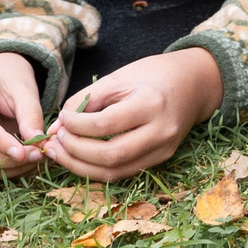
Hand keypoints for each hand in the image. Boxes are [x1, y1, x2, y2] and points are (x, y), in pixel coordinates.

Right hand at [0, 52, 50, 175]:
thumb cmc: (10, 78)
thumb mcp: (24, 89)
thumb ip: (30, 113)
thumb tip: (38, 142)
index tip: (23, 152)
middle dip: (1, 160)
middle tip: (34, 158)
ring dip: (2, 168)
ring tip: (33, 161)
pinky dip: (0, 170)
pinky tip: (23, 164)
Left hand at [38, 49, 223, 180]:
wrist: (194, 82)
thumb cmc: (153, 75)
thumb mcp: (118, 79)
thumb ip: (85, 101)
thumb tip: (53, 129)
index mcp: (152, 103)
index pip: (105, 125)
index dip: (76, 126)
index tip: (61, 119)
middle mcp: (161, 130)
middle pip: (110, 156)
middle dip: (74, 151)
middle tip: (56, 140)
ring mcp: (164, 149)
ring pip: (115, 172)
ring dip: (81, 167)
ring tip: (60, 152)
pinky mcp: (162, 158)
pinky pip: (123, 172)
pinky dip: (97, 169)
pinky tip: (80, 158)